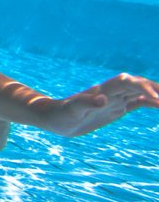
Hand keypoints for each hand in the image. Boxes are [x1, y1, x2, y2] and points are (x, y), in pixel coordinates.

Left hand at [43, 73, 158, 136]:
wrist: (54, 118)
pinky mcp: (115, 108)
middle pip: (138, 84)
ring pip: (140, 92)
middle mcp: (111, 92)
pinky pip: (137, 102)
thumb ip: (86, 103)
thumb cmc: (60, 114)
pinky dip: (150, 102)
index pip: (128, 83)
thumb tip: (102, 99)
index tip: (156, 100)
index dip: (143, 88)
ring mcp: (115, 100)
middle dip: (156, 88)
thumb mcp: (71, 111)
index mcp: (103, 90)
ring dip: (156, 93)